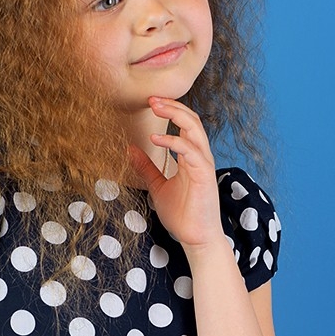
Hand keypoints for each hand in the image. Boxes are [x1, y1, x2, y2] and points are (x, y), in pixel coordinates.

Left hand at [128, 97, 223, 249]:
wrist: (196, 238)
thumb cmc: (182, 214)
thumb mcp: (157, 186)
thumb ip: (146, 168)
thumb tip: (130, 149)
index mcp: (191, 158)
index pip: (186, 124)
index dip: (171, 110)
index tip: (151, 101)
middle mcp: (200, 157)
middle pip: (192, 120)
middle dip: (173, 105)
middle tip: (152, 97)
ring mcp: (203, 165)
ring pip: (195, 129)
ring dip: (175, 114)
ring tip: (156, 106)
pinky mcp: (204, 175)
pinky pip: (190, 151)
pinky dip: (174, 141)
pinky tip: (155, 139)